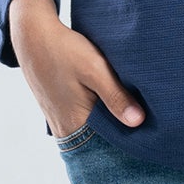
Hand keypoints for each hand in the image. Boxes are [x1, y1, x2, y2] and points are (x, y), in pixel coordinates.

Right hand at [7, 0, 145, 139]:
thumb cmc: (63, 50)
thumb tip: (138, 122)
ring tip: (133, 114)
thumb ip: (115, 96)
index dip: (129, 142)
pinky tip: (112, 104)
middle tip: (148, 124)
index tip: (151, 136)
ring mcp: (60, 121)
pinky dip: (99, 116)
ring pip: (93, 131)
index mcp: (75, 124)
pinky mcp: (60, 110)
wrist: (32, 35)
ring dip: (111, 124)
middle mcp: (65, 129)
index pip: (108, 147)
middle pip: (101, 141)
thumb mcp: (94, 69)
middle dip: (122, 134)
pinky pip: (84, 122)